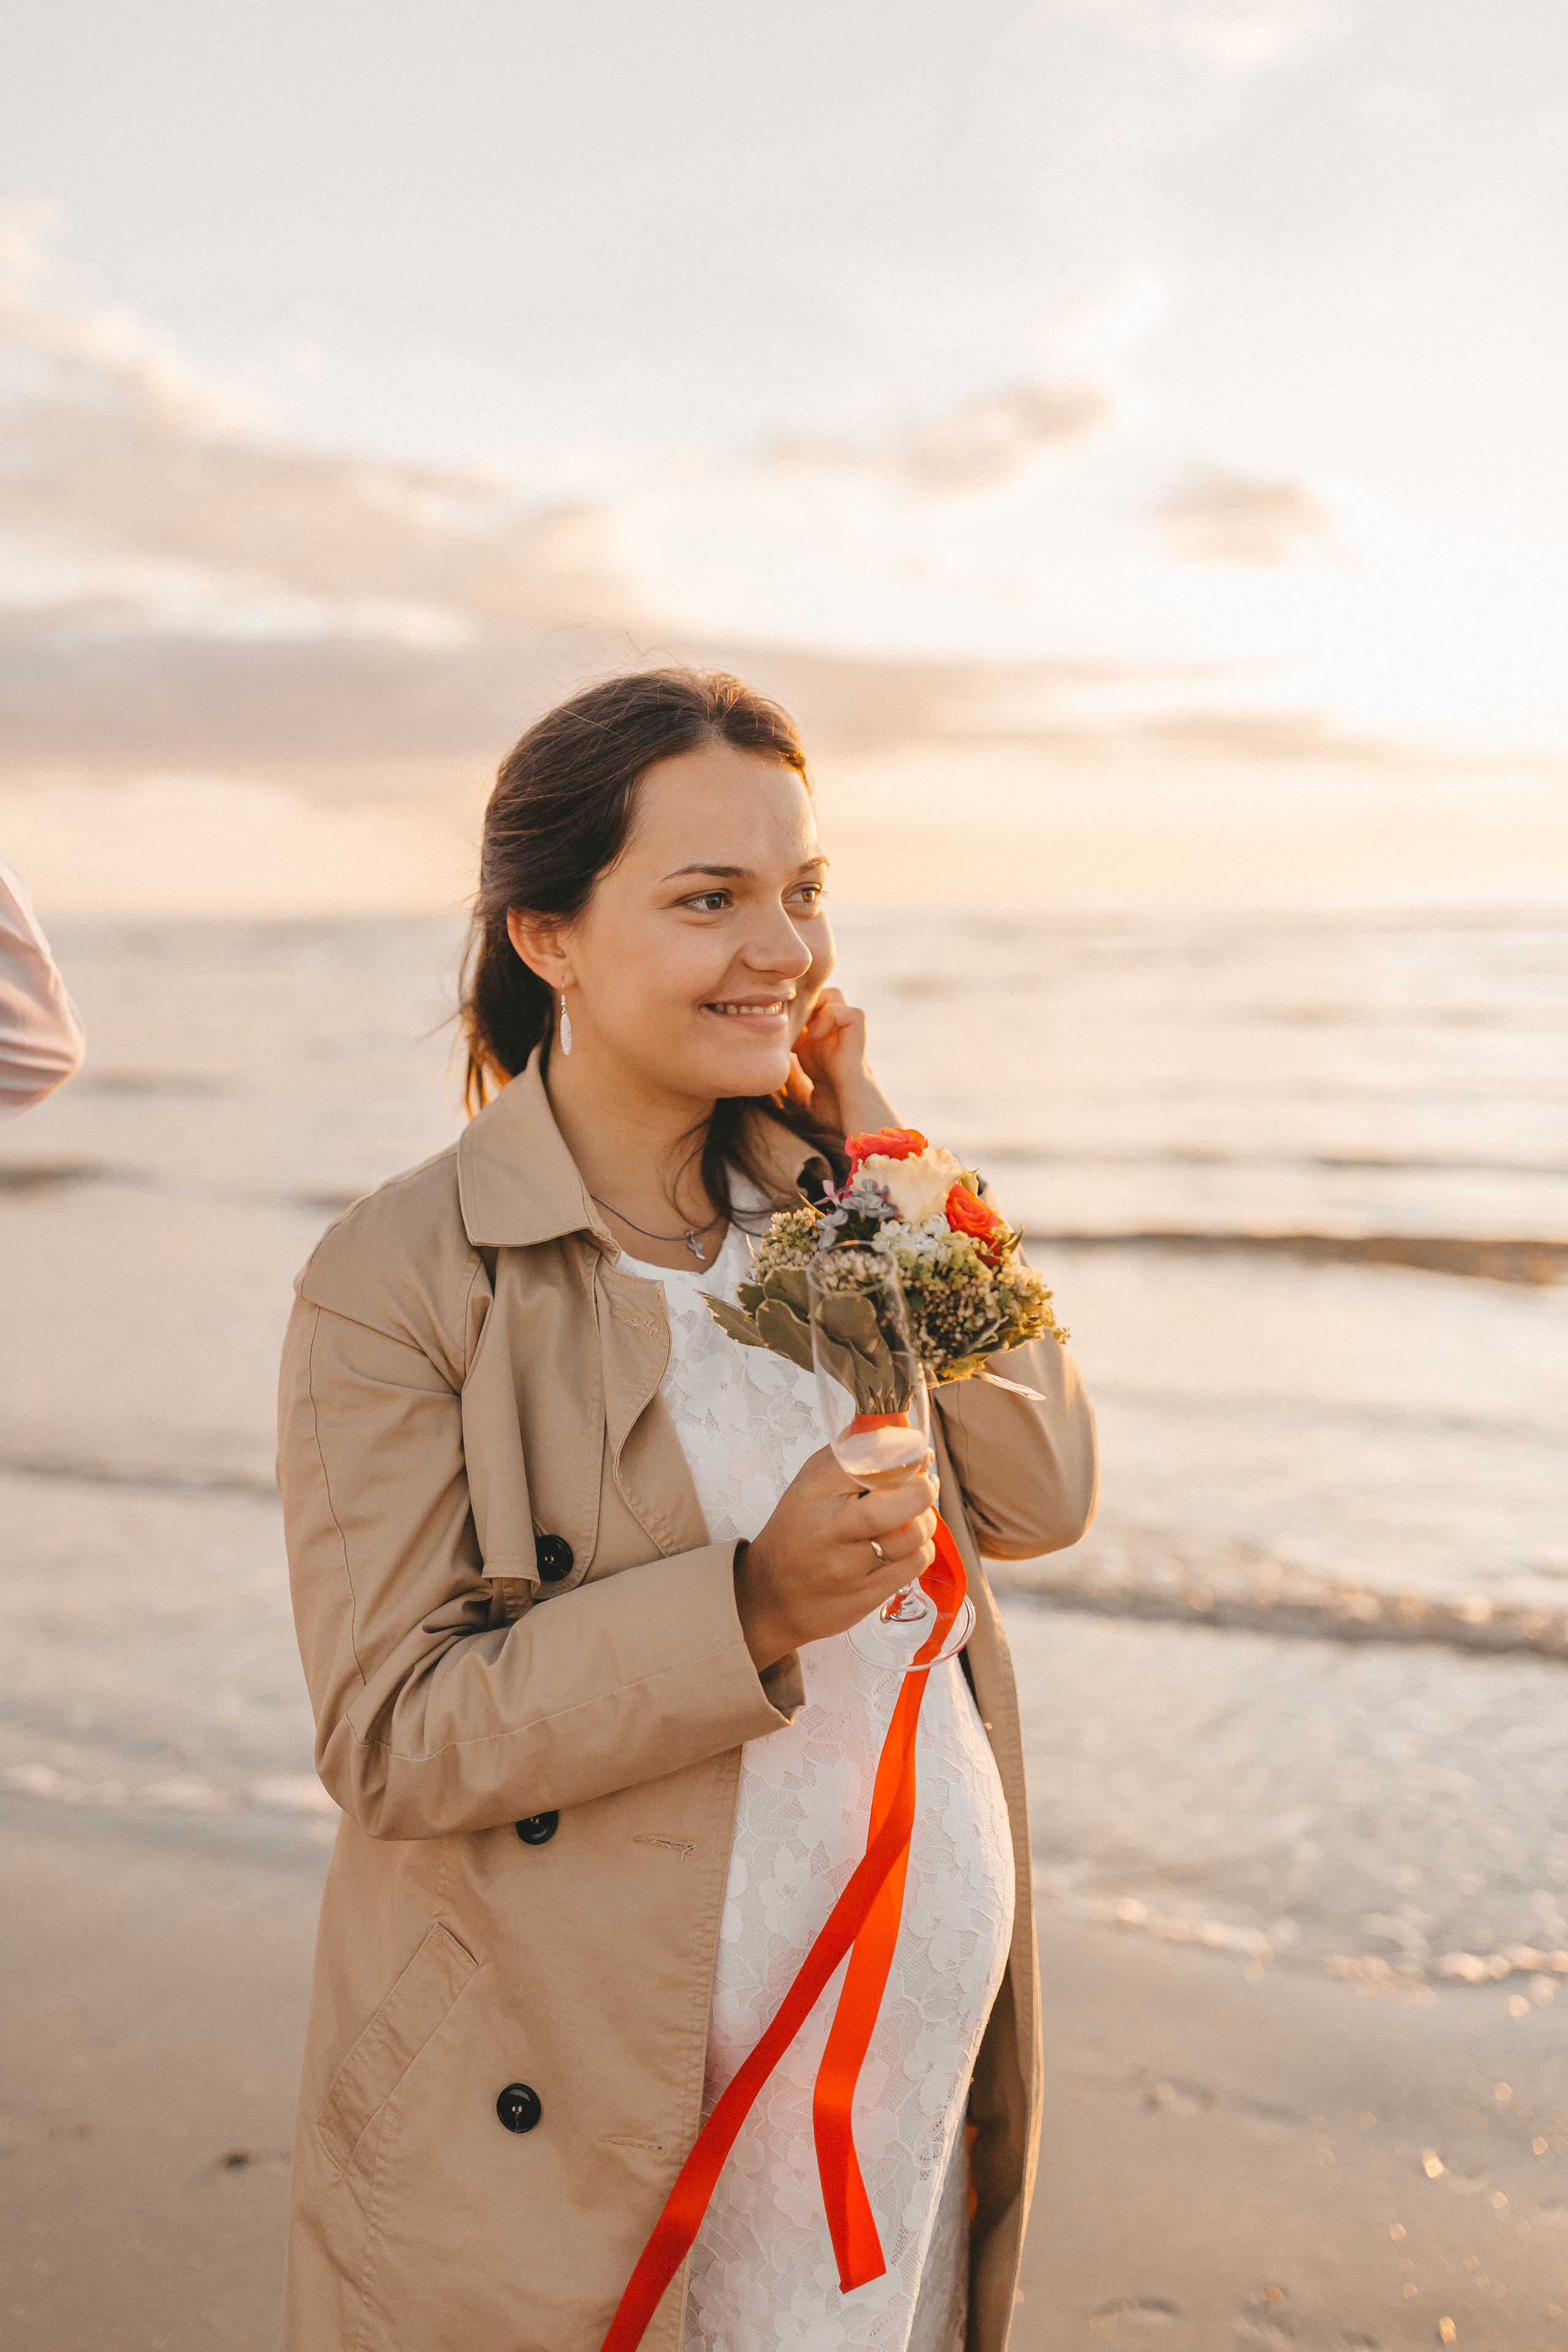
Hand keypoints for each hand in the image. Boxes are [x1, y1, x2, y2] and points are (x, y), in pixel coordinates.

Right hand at [734, 1445, 938, 1671]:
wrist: (771, 1595)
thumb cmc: (796, 1532)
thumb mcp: (810, 1485)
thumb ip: (848, 1456)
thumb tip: (894, 1430)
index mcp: (816, 1494)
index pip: (869, 1463)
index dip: (904, 1455)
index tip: (918, 1454)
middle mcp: (833, 1530)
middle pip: (898, 1504)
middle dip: (923, 1489)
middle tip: (924, 1484)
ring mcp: (851, 1567)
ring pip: (914, 1536)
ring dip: (925, 1520)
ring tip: (914, 1515)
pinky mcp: (867, 1595)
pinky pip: (915, 1565)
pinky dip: (921, 1549)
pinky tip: (907, 1545)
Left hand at [786, 988, 898, 1140]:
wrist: (861, 1129)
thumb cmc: (836, 1119)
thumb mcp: (802, 1095)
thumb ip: (791, 1079)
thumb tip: (769, 1064)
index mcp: (817, 1047)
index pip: (800, 1012)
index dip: (785, 1013)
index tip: (771, 1030)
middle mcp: (832, 1037)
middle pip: (817, 995)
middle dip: (798, 1004)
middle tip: (784, 1024)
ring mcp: (846, 1037)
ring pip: (834, 995)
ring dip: (815, 1005)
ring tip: (801, 1030)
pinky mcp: (859, 1041)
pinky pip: (849, 1011)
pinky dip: (830, 1017)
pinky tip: (816, 1037)